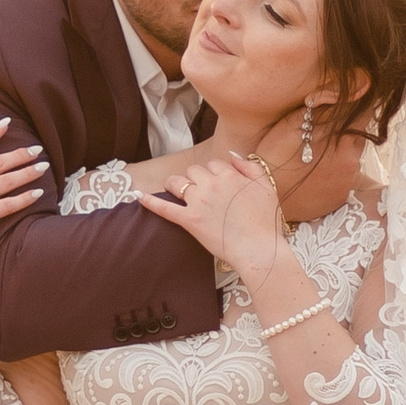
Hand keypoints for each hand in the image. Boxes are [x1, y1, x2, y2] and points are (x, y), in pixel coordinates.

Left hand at [128, 148, 283, 270]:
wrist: (259, 249)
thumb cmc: (265, 221)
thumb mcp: (266, 186)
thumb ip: (250, 167)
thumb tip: (232, 155)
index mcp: (230, 175)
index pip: (213, 164)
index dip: (213, 174)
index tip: (216, 185)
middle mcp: (212, 184)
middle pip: (193, 171)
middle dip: (195, 179)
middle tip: (200, 192)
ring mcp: (199, 202)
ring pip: (177, 183)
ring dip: (175, 185)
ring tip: (176, 192)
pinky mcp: (190, 221)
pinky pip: (165, 208)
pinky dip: (150, 202)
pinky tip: (138, 196)